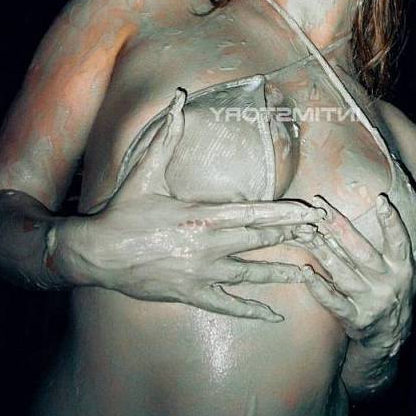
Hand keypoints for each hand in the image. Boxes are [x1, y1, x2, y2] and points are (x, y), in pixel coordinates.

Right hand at [49, 90, 324, 320]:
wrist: (95, 254)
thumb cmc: (122, 212)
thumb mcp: (145, 171)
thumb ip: (168, 135)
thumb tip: (178, 98)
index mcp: (202, 215)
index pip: (254, 213)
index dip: (286, 213)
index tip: (311, 212)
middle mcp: (208, 246)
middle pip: (259, 242)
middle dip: (291, 238)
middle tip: (320, 236)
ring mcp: (201, 274)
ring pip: (250, 275)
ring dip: (280, 274)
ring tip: (307, 274)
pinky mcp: (191, 294)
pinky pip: (227, 305)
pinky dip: (251, 311)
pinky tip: (273, 317)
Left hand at [295, 188, 415, 348]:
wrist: (393, 335)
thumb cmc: (404, 285)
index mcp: (403, 266)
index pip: (399, 241)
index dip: (391, 222)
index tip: (381, 200)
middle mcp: (388, 283)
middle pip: (362, 252)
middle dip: (340, 228)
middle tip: (319, 207)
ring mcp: (369, 301)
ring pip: (343, 274)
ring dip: (323, 253)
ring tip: (306, 231)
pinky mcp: (353, 317)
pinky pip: (333, 302)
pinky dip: (318, 288)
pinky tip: (305, 270)